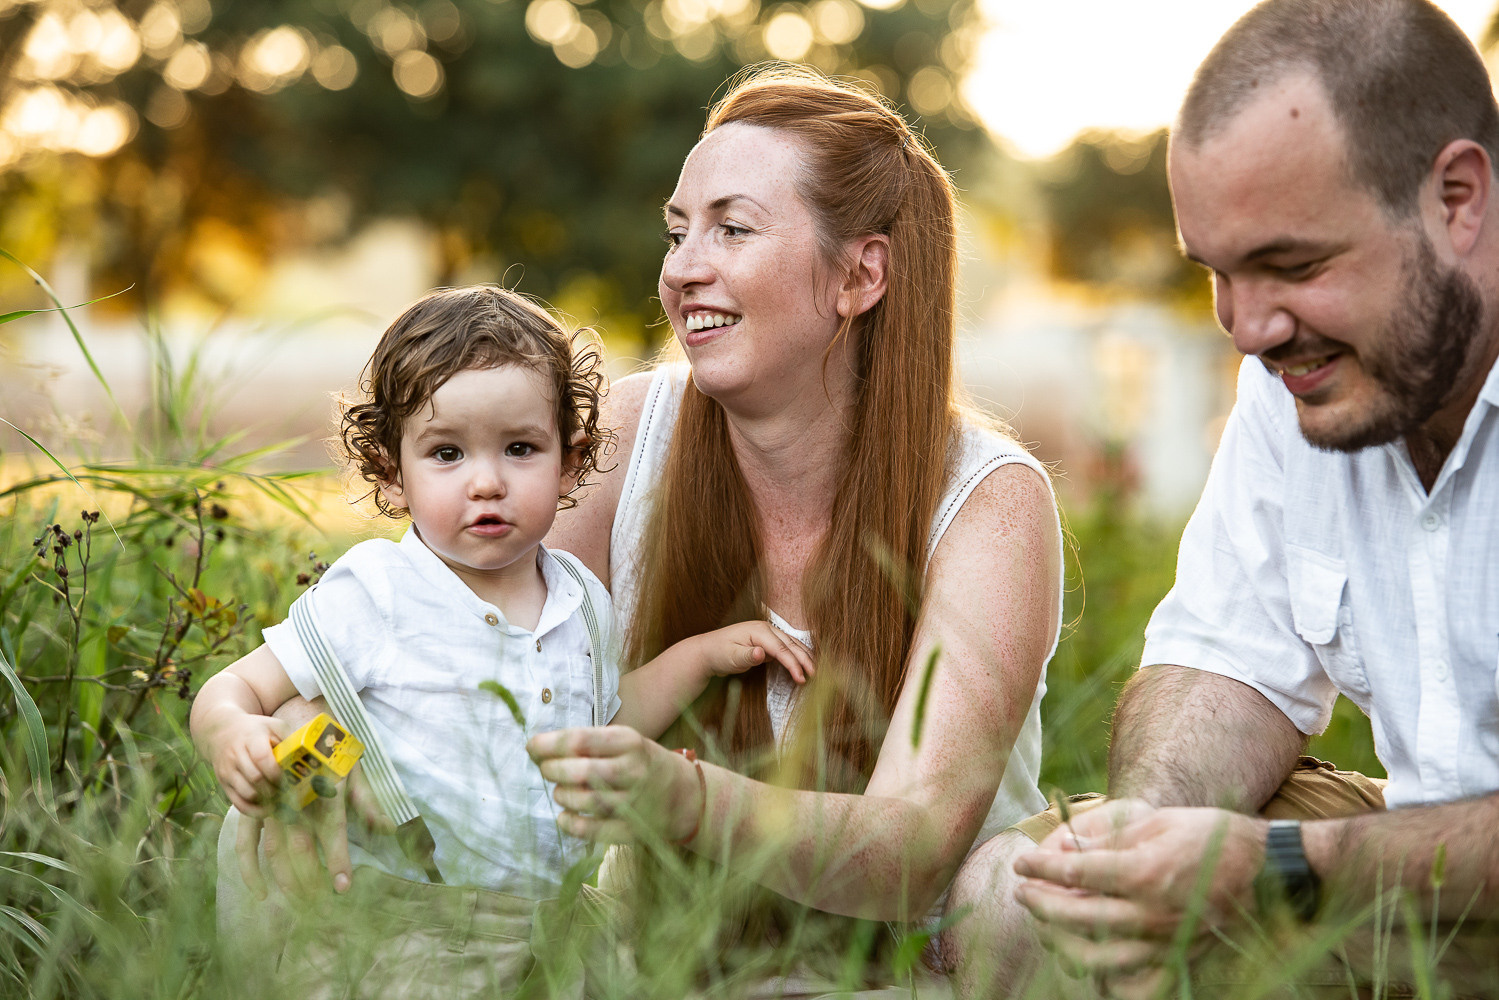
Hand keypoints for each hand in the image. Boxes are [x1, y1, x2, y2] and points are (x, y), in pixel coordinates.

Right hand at [208, 711, 288, 815]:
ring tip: (279, 799)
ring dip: (266, 801)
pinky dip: (254, 811)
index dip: (276, 772)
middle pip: (255, 778)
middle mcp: (236, 755)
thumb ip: (288, 739)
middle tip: (288, 792)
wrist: (222, 732)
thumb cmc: (255, 730)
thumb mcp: (272, 726)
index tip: (287, 778)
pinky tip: (267, 809)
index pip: (261, 758)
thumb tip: (309, 755)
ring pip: (246, 793)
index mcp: (251, 738)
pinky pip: (238, 803)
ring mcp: (227, 771)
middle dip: (274, 789)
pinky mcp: (223, 784)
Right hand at [232, 764, 391, 898]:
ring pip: (275, 850)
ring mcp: (270, 804)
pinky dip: (251, 869)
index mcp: (323, 787)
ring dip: (287, 880)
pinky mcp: (252, 807)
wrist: (294, 719)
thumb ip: (369, 801)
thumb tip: (388, 828)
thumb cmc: (330, 749)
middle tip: (323, 908)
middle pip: (301, 848)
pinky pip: (246, 843)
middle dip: (311, 880)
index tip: (343, 887)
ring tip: (300, 905)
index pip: (333, 831)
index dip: (338, 860)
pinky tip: (261, 893)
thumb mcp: (355, 768)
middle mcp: (294, 799)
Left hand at [527, 726, 702, 843]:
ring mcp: (635, 803)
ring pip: (587, 801)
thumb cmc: (642, 762)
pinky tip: (564, 817)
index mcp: (630, 742)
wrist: (683, 794)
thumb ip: (588, 743)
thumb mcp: (624, 741)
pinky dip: (573, 825)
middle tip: (545, 769)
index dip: (549, 744)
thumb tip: (540, 748)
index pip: (581, 740)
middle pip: (582, 771)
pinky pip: (596, 831)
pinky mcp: (633, 830)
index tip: (531, 746)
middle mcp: (634, 771)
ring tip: (559, 791)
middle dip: (553, 770)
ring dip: (563, 796)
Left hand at [702, 620, 814, 682]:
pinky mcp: (767, 641)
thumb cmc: (718, 653)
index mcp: (758, 630)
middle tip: (815, 675)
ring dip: (804, 655)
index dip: (793, 664)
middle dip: (804, 659)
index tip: (802, 678)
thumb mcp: (730, 656)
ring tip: (815, 669)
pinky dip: (797, 654)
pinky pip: (786, 647)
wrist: (707, 650)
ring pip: (791, 643)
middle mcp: (765, 629)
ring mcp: (767, 633)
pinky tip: (804, 662)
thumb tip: (761, 653)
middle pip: (790, 644)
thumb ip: (747, 656)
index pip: (781, 648)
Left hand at [1012, 802, 1265, 994]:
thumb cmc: (1213, 835)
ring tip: (1046, 925)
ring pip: (1098, 958)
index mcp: (1145, 872)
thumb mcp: (1158, 821)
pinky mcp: (1181, 960)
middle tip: (1023, 892)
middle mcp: (1153, 914)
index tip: (1022, 863)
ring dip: (1063, 942)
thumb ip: (1110, 838)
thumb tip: (1066, 846)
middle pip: (1078, 916)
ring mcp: (1167, 943)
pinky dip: (1107, 979)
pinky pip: (1136, 984)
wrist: (1271, 870)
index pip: (1075, 871)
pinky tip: (1089, 961)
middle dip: (1041, 903)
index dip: (1041, 867)